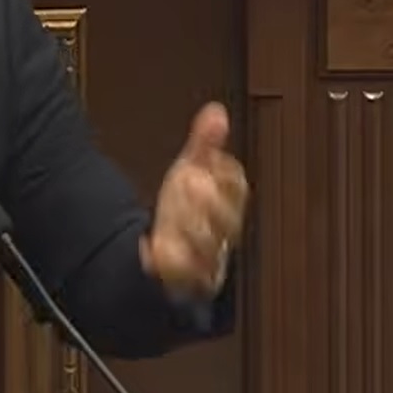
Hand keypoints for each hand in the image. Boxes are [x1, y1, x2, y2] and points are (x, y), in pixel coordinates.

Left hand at [141, 102, 248, 296]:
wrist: (164, 257)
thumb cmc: (185, 212)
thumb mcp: (190, 172)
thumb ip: (204, 145)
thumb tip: (216, 111)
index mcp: (227, 206)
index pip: (236, 187)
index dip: (221, 173)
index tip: (200, 162)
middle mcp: (221, 235)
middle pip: (226, 218)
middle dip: (207, 197)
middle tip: (188, 180)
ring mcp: (206, 259)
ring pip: (208, 245)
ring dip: (190, 223)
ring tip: (172, 208)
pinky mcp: (186, 280)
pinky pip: (184, 272)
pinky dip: (170, 257)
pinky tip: (156, 245)